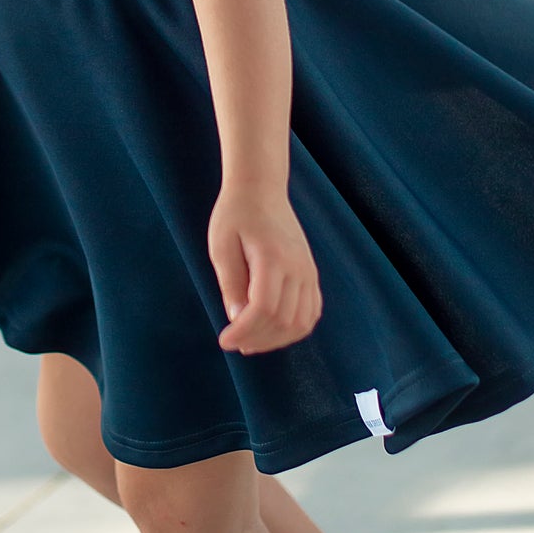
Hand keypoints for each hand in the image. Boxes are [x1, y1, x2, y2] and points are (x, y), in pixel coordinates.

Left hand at [209, 181, 321, 355]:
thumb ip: (230, 284)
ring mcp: (308, 271)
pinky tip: (273, 331)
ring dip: (277, 339)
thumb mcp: (221, 246)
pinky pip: (312, 311)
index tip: (224, 340)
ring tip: (253, 341)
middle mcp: (297, 267)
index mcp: (272, 257)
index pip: (263, 308)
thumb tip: (237, 319)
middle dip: (258, 339)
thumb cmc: (235, 215)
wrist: (261, 189)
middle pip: (284, 320)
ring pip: (302, 321)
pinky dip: (295, 329)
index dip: (244, 331)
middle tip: (235, 342)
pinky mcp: (311, 273)